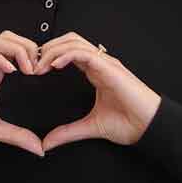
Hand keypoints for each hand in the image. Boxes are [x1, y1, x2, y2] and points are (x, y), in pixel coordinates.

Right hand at [0, 31, 46, 156]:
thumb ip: (16, 135)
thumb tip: (39, 149)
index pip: (16, 50)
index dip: (33, 56)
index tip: (45, 73)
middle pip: (10, 38)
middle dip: (30, 46)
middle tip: (40, 68)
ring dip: (18, 49)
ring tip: (29, 69)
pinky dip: (2, 58)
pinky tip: (12, 72)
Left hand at [32, 32, 162, 152]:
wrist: (150, 127)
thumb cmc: (129, 123)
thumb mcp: (91, 127)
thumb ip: (68, 132)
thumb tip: (47, 142)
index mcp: (96, 72)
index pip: (69, 52)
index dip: (50, 56)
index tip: (34, 70)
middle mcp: (100, 63)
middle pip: (69, 40)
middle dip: (48, 48)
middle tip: (31, 65)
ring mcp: (106, 63)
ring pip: (75, 42)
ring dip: (53, 50)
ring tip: (39, 65)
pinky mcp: (110, 68)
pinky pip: (85, 53)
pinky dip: (67, 55)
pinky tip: (55, 65)